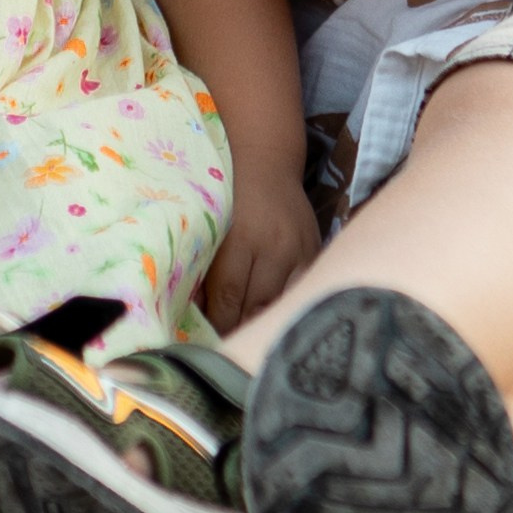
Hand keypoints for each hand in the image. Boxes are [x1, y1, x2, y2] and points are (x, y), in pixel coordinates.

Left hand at [204, 177, 322, 332]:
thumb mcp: (210, 227)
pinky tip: (276, 318)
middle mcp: (275, 247)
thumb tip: (196, 315)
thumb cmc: (228, 196)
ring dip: (267, 322)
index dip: (220, 326)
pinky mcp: (315, 251)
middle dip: (242, 330)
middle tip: (228, 351)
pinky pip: (303, 289)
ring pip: (283, 302)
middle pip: (258, 305)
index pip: (229, 298)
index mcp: (242, 239)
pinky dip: (288, 305)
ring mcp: (300, 250)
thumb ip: (204, 270)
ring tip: (252, 341)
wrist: (266, 162)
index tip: (209, 344)